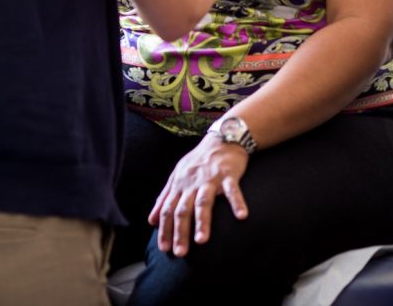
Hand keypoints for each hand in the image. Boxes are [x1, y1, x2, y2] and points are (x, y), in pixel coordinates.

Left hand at [148, 135, 249, 256]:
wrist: (222, 138)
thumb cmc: (199, 160)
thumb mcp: (177, 176)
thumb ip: (164, 198)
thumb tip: (151, 221)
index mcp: (179, 185)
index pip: (168, 210)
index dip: (165, 230)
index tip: (164, 249)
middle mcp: (192, 183)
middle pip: (183, 209)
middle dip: (180, 232)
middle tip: (180, 253)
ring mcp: (210, 179)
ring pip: (204, 201)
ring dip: (202, 221)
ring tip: (202, 241)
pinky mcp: (228, 174)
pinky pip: (233, 190)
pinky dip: (237, 202)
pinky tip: (241, 216)